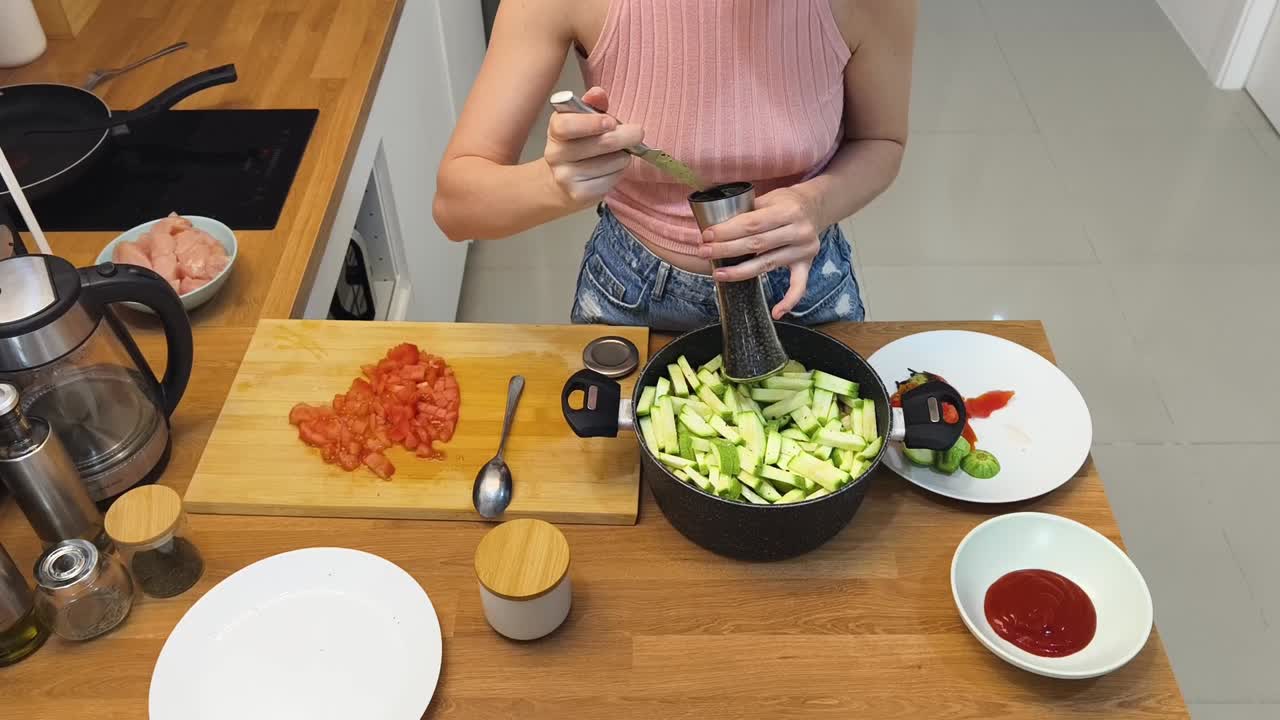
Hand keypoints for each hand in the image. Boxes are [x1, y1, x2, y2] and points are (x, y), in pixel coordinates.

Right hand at [544, 86, 644, 206]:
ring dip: (623, 156)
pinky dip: (618, 172)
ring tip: (617, 153)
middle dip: (625, 137)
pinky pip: (612, 179)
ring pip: (612, 162)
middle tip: (637, 132)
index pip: (567, 125)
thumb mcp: (581, 120)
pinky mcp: (580, 194)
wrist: (561, 182)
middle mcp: (555, 154)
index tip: (611, 122)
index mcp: (556, 130)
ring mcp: (566, 176)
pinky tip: (611, 168)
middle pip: (600, 144)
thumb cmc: (578, 143)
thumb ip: (591, 105)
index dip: (591, 123)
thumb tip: (598, 93)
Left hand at [698, 187, 822, 318]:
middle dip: (726, 249)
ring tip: (718, 275)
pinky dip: (789, 301)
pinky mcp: (806, 264)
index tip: (707, 236)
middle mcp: (799, 231)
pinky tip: (776, 312)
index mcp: (788, 210)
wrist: (815, 206)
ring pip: (767, 264)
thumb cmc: (785, 202)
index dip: (728, 231)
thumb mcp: (769, 197)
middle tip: (704, 253)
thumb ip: (747, 211)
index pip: (752, 223)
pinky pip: (799, 286)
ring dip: (740, 272)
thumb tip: (716, 227)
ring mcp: (804, 250)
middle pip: (756, 244)